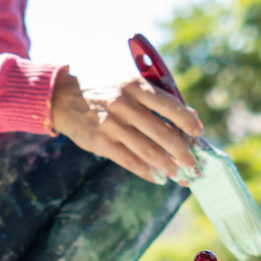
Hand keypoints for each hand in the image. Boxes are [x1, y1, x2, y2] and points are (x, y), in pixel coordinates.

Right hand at [50, 70, 202, 184]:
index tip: (199, 133)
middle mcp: (125, 105)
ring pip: (148, 151)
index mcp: (135, 86)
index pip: (170, 106)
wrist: (61, 96)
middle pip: (162, 133)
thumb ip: (155, 96)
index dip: (188, 122)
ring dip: (167, 166)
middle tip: (193, 164)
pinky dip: (146, 172)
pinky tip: (157, 178)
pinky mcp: (101, 143)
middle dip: (182, 152)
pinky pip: (129, 161)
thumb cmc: (102, 88)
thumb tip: (188, 114)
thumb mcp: (127, 82)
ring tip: (179, 176)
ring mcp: (112, 125)